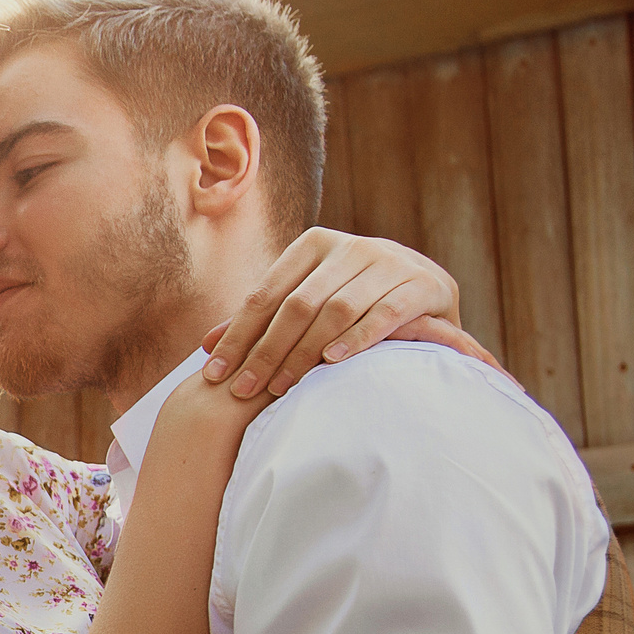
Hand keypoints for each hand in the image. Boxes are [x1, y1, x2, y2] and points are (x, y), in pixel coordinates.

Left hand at [201, 228, 471, 398]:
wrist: (428, 290)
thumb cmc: (354, 302)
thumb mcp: (307, 302)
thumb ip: (263, 320)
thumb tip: (205, 345)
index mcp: (314, 243)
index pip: (266, 293)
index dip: (238, 335)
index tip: (213, 374)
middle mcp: (351, 246)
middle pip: (297, 304)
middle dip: (265, 351)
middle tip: (243, 390)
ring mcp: (390, 261)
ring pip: (337, 310)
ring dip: (305, 351)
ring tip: (280, 386)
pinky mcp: (424, 284)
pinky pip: (385, 313)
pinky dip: (358, 337)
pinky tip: (333, 362)